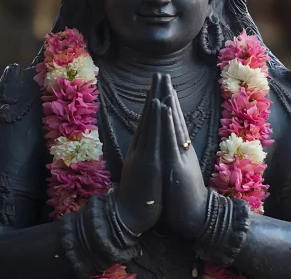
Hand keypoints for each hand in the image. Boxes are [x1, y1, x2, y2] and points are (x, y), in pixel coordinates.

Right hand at [112, 73, 163, 233]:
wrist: (129, 217)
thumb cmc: (138, 198)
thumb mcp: (141, 173)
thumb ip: (142, 159)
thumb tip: (145, 150)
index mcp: (140, 150)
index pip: (147, 121)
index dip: (152, 102)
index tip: (157, 86)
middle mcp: (140, 148)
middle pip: (148, 116)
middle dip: (154, 93)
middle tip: (159, 73)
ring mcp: (144, 153)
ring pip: (151, 122)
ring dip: (156, 99)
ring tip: (160, 81)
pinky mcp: (150, 162)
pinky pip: (155, 136)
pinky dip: (158, 119)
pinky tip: (161, 105)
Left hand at [160, 75, 208, 238]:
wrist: (196, 216)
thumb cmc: (185, 197)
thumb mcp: (179, 172)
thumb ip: (177, 159)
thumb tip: (173, 149)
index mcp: (180, 150)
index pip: (174, 122)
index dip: (169, 103)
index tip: (164, 86)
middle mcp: (182, 148)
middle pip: (174, 117)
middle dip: (168, 95)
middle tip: (163, 75)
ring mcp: (180, 154)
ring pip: (173, 123)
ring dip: (168, 102)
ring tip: (164, 84)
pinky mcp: (176, 163)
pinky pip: (170, 139)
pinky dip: (166, 121)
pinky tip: (163, 106)